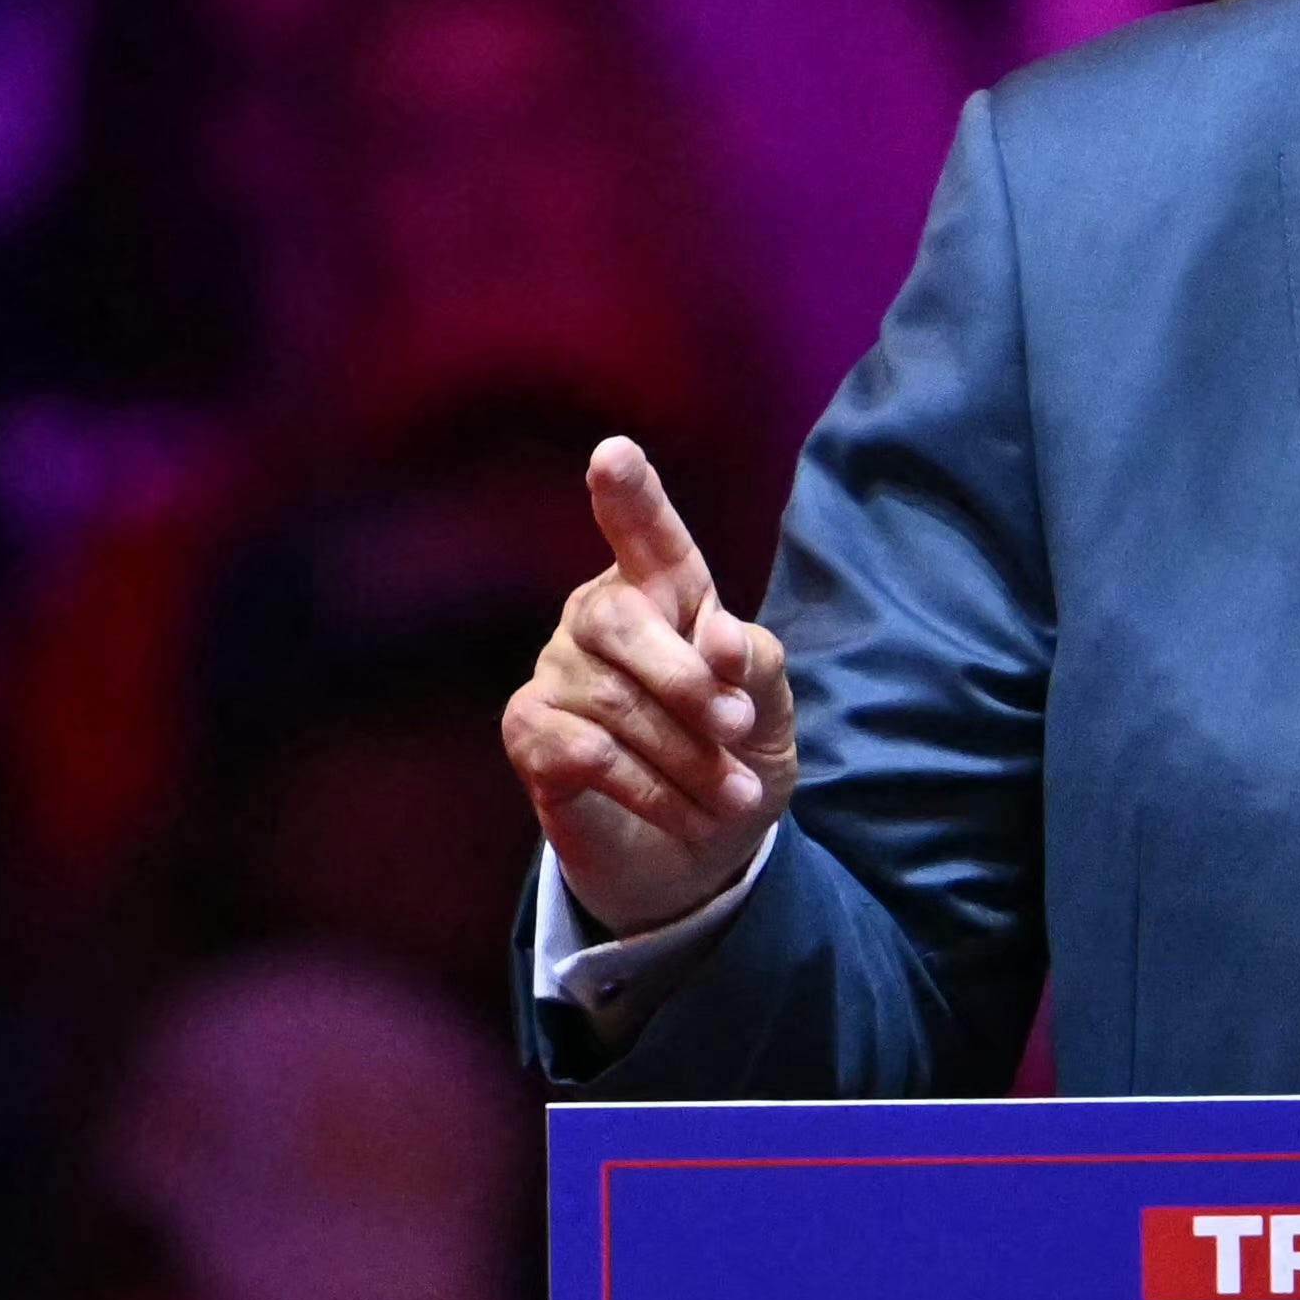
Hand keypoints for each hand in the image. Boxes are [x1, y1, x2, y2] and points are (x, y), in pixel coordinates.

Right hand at [503, 438, 795, 938]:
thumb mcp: (769, 704)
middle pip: (620, 619)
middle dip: (684, 679)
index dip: (631, 496)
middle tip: (737, 726)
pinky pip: (582, 751)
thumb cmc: (736, 752)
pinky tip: (686, 813)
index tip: (614, 453)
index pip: (645, 534)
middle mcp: (598, 617)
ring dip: (686, 758)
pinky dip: (645, 787)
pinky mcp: (530, 733)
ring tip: (734, 797)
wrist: (705, 846)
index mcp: (662, 590)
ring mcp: (556, 672)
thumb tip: (717, 644)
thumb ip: (752, 661)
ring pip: (611, 701)